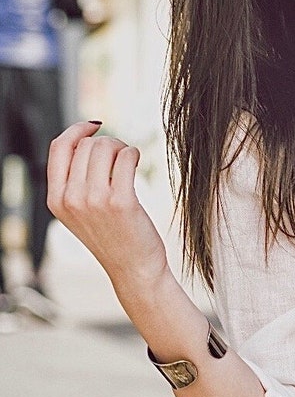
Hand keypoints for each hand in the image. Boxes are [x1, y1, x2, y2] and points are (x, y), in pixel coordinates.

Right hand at [47, 122, 168, 288]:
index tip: (95, 127)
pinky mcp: (120, 201)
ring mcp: (94, 200)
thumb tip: (86, 140)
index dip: (77, 130)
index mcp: (55, 200)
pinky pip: (126, 157)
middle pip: (86, 145)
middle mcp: (70, 199)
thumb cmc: (113, 237)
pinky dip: (134, 154)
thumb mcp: (80, 212)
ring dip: (122, 148)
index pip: (58, 147)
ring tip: (129, 162)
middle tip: (121, 157)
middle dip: (107, 143)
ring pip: (105, 147)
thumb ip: (75, 182)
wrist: (133, 269)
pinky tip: (137, 163)